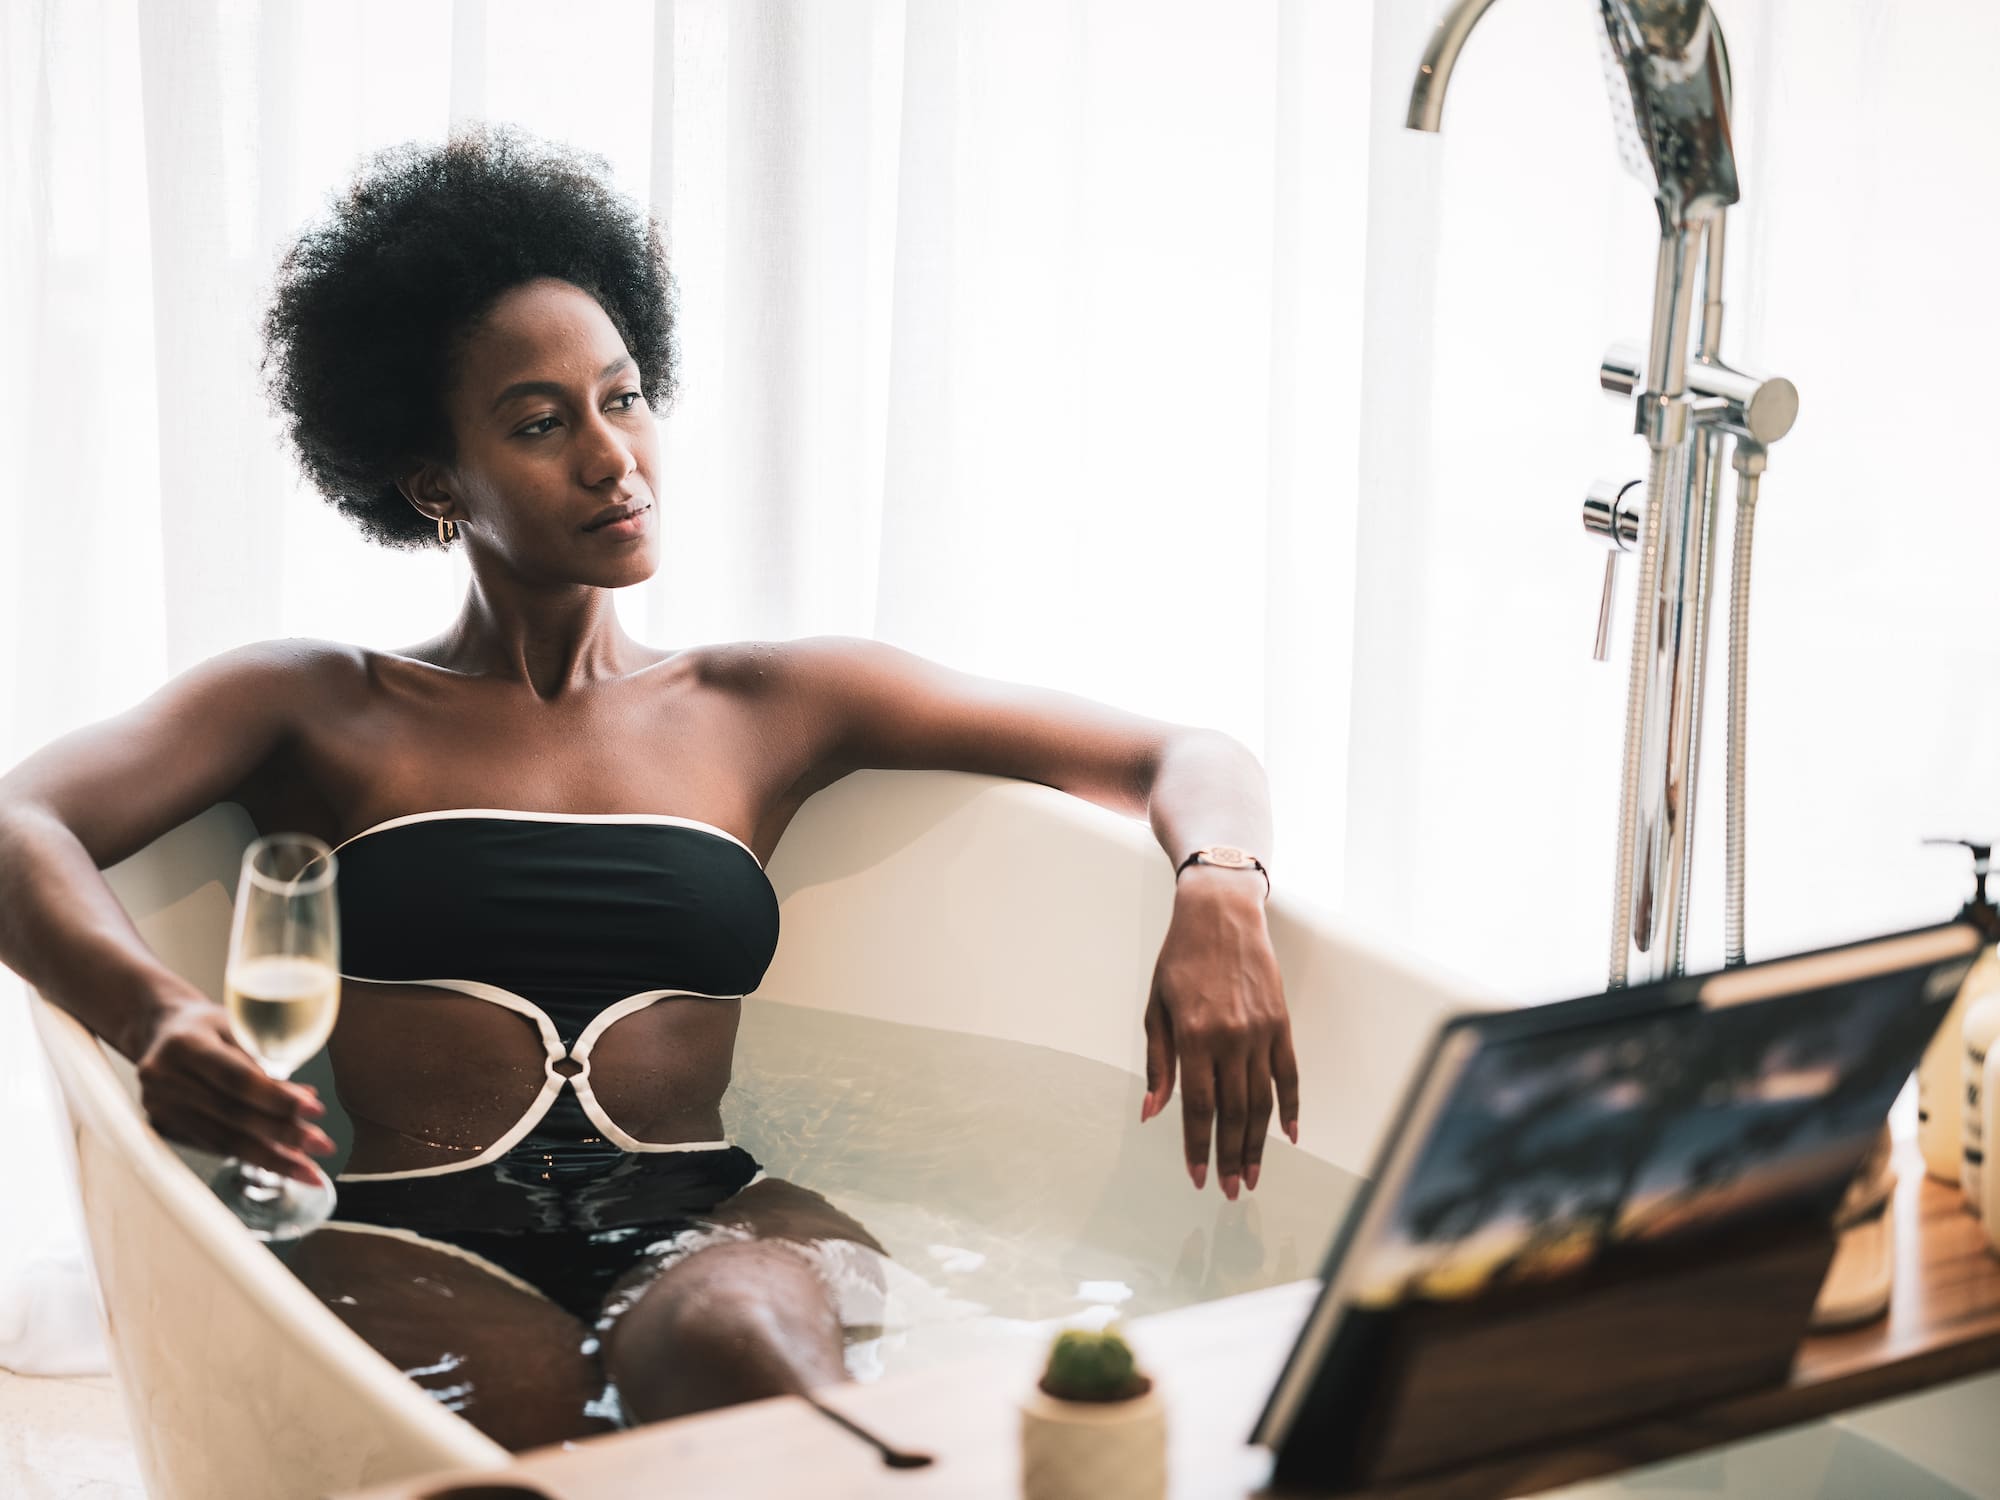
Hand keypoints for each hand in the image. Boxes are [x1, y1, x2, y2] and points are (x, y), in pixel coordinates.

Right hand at [134, 990, 332, 1183]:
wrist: (160, 1031)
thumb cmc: (209, 1026)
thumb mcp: (237, 1026)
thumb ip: (266, 1059)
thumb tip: (306, 1099)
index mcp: (185, 1045)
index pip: (236, 1078)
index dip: (277, 1098)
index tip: (316, 1111)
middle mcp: (164, 1078)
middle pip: (231, 1115)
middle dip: (282, 1135)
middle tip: (322, 1146)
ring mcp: (158, 1106)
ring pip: (222, 1139)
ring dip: (270, 1157)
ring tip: (307, 1168)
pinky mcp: (161, 1126)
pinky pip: (211, 1145)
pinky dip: (248, 1155)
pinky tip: (278, 1161)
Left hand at [1140, 866, 1298, 1196]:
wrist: (1220, 913)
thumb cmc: (1180, 958)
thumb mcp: (1156, 1007)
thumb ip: (1159, 1062)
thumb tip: (1154, 1111)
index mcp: (1194, 1036)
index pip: (1199, 1107)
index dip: (1198, 1146)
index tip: (1198, 1176)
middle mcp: (1231, 1038)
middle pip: (1234, 1113)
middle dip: (1231, 1157)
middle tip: (1230, 1190)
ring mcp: (1260, 1032)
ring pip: (1262, 1102)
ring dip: (1257, 1144)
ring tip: (1252, 1176)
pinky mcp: (1281, 1023)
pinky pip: (1289, 1075)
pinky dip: (1290, 1107)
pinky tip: (1287, 1135)